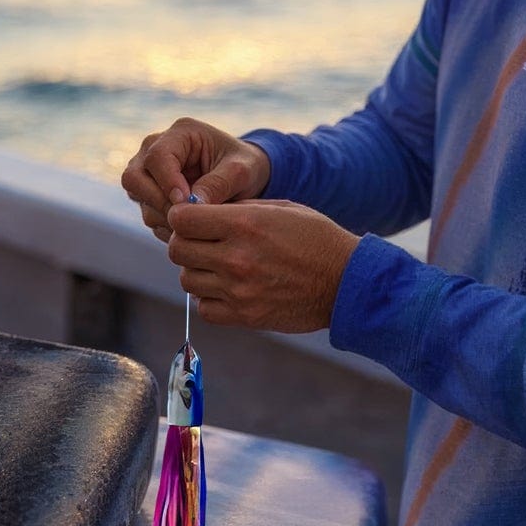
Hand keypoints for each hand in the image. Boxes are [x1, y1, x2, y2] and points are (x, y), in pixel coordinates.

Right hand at [122, 117, 271, 240]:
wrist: (243, 178)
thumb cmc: (245, 166)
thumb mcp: (241, 171)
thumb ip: (218, 184)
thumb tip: (193, 205)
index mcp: (181, 133)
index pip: (157, 156)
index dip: (167, 182)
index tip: (186, 201)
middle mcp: (155, 148)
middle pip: (133, 176)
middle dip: (158, 201)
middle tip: (187, 218)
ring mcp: (148, 171)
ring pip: (137, 198)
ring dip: (163, 216)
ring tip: (196, 223)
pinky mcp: (149, 193)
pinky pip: (147, 213)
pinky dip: (166, 224)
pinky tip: (192, 228)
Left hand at [166, 198, 359, 332]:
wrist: (346, 282)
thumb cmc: (316, 239)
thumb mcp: (280, 209)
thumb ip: (238, 209)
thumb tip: (201, 211)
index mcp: (245, 224)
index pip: (182, 220)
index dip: (183, 216)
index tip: (193, 219)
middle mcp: (237, 257)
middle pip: (178, 250)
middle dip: (186, 242)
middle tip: (203, 242)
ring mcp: (239, 290)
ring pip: (187, 280)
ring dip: (197, 271)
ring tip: (219, 266)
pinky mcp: (245, 316)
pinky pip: (204, 308)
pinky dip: (210, 298)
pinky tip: (228, 288)